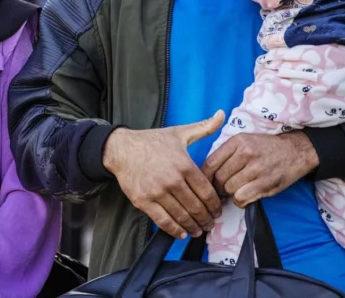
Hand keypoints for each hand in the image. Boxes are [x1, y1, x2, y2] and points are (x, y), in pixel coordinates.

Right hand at [103, 111, 225, 238]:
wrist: (122, 149)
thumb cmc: (152, 141)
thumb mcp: (179, 132)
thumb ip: (204, 127)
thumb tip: (222, 114)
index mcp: (184, 164)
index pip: (206, 191)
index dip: (215, 204)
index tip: (218, 210)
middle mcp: (172, 180)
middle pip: (196, 207)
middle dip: (206, 218)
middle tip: (211, 223)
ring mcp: (157, 192)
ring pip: (181, 216)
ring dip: (193, 226)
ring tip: (199, 230)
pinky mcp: (144, 201)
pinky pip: (163, 221)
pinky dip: (174, 230)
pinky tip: (181, 232)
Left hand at [201, 131, 319, 207]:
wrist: (295, 151)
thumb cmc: (266, 148)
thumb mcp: (245, 141)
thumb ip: (226, 153)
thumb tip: (205, 173)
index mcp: (238, 141)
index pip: (210, 163)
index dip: (205, 177)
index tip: (206, 182)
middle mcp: (246, 153)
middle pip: (219, 178)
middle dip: (218, 187)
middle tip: (223, 188)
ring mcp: (257, 169)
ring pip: (229, 189)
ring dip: (230, 193)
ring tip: (237, 189)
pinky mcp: (266, 184)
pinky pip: (241, 198)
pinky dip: (240, 201)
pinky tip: (245, 195)